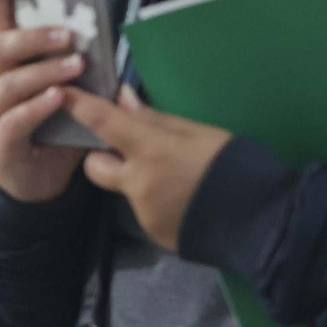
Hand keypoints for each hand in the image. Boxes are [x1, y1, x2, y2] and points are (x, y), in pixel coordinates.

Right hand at [0, 0, 90, 201]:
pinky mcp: (1, 143)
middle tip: (69, 36)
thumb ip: (84, 70)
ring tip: (75, 68)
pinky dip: (37, 108)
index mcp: (11, 66)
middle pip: (1, 48)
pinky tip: (58, 100)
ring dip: (43, 72)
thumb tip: (108, 46)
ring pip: (9, 83)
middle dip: (34, 38)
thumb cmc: (54, 130)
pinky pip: (14, 120)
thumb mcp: (71, 93)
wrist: (38, 183)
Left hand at [63, 86, 231, 252]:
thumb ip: (157, 120)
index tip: (62, 93)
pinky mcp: (154, 232)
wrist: (264, 223)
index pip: (103, 123)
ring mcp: (143, 212)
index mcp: (151, 151)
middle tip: (130, 150)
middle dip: (103, 157)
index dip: (79, 107)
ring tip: (180, 179)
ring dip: (141, 180)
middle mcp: (138, 183)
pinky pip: (147, 210)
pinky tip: (187, 200)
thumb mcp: (202, 133)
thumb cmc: (238, 167)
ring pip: (126, 189)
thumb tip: (124, 100)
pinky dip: (160, 202)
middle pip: (94, 167)